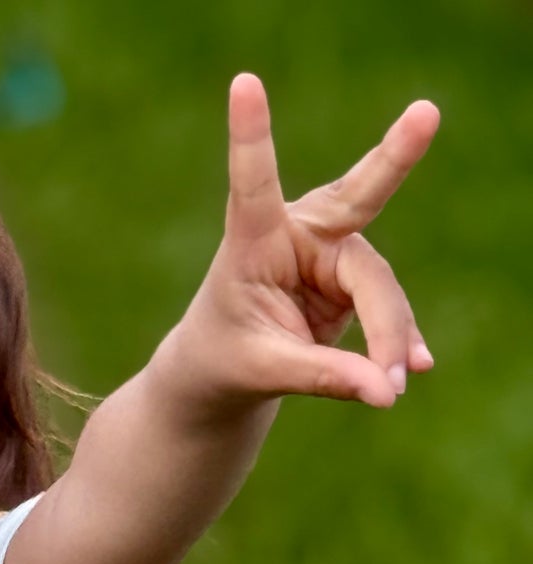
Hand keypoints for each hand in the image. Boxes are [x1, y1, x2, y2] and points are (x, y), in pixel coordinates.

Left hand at [167, 75, 438, 413]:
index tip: (243, 84)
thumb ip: (321, 377)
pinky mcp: (355, 283)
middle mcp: (299, 233)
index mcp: (252, 239)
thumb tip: (387, 391)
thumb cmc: (225, 359)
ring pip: (379, 288)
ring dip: (388, 338)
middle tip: (425, 115)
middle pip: (356, 202)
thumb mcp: (261, 371)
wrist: (227, 371)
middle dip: (393, 159)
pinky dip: (399, 344)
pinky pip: (388, 313)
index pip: (254, 184)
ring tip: (392, 385)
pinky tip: (415, 365)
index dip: (252, 136)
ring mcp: (333, 254)